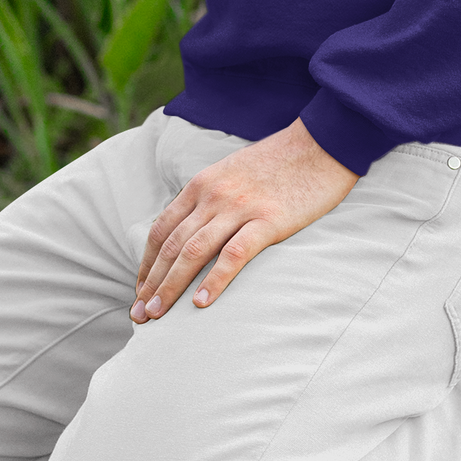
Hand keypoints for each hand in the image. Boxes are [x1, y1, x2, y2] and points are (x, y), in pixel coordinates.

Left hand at [133, 120, 357, 321]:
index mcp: (201, 185)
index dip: (147, 263)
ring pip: (192, 252)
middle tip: (138, 315)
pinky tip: (200, 304)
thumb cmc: (280, 163)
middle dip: (151, 283)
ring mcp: (238, 207)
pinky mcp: (268, 220)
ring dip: (170, 287)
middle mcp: (212, 195)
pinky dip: (213, 280)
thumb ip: (212, 198)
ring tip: (156, 316)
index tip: (140, 290)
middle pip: (171, 245)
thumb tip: (196, 230)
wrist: (321, 144)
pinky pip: (233, 255)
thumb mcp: (233, 173)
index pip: (161, 229)